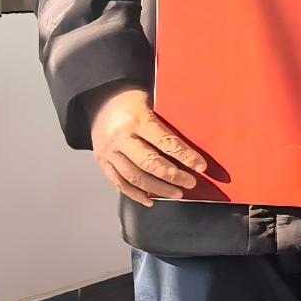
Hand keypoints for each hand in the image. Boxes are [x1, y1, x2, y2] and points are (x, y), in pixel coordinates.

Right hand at [85, 86, 204, 205]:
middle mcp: (120, 138)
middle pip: (149, 163)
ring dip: (157, 188)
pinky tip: (150, 200)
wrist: (100, 101)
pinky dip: (135, 194)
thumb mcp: (153, 101)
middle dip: (172, 176)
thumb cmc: (133, 100)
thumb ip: (169, 120)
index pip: (165, 142)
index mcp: (137, 120)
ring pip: (133, 177)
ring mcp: (108, 152)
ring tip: (176, 193)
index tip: (201, 167)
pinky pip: (118, 182)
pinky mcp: (101, 161)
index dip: (185, 156)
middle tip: (190, 183)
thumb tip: (197, 138)